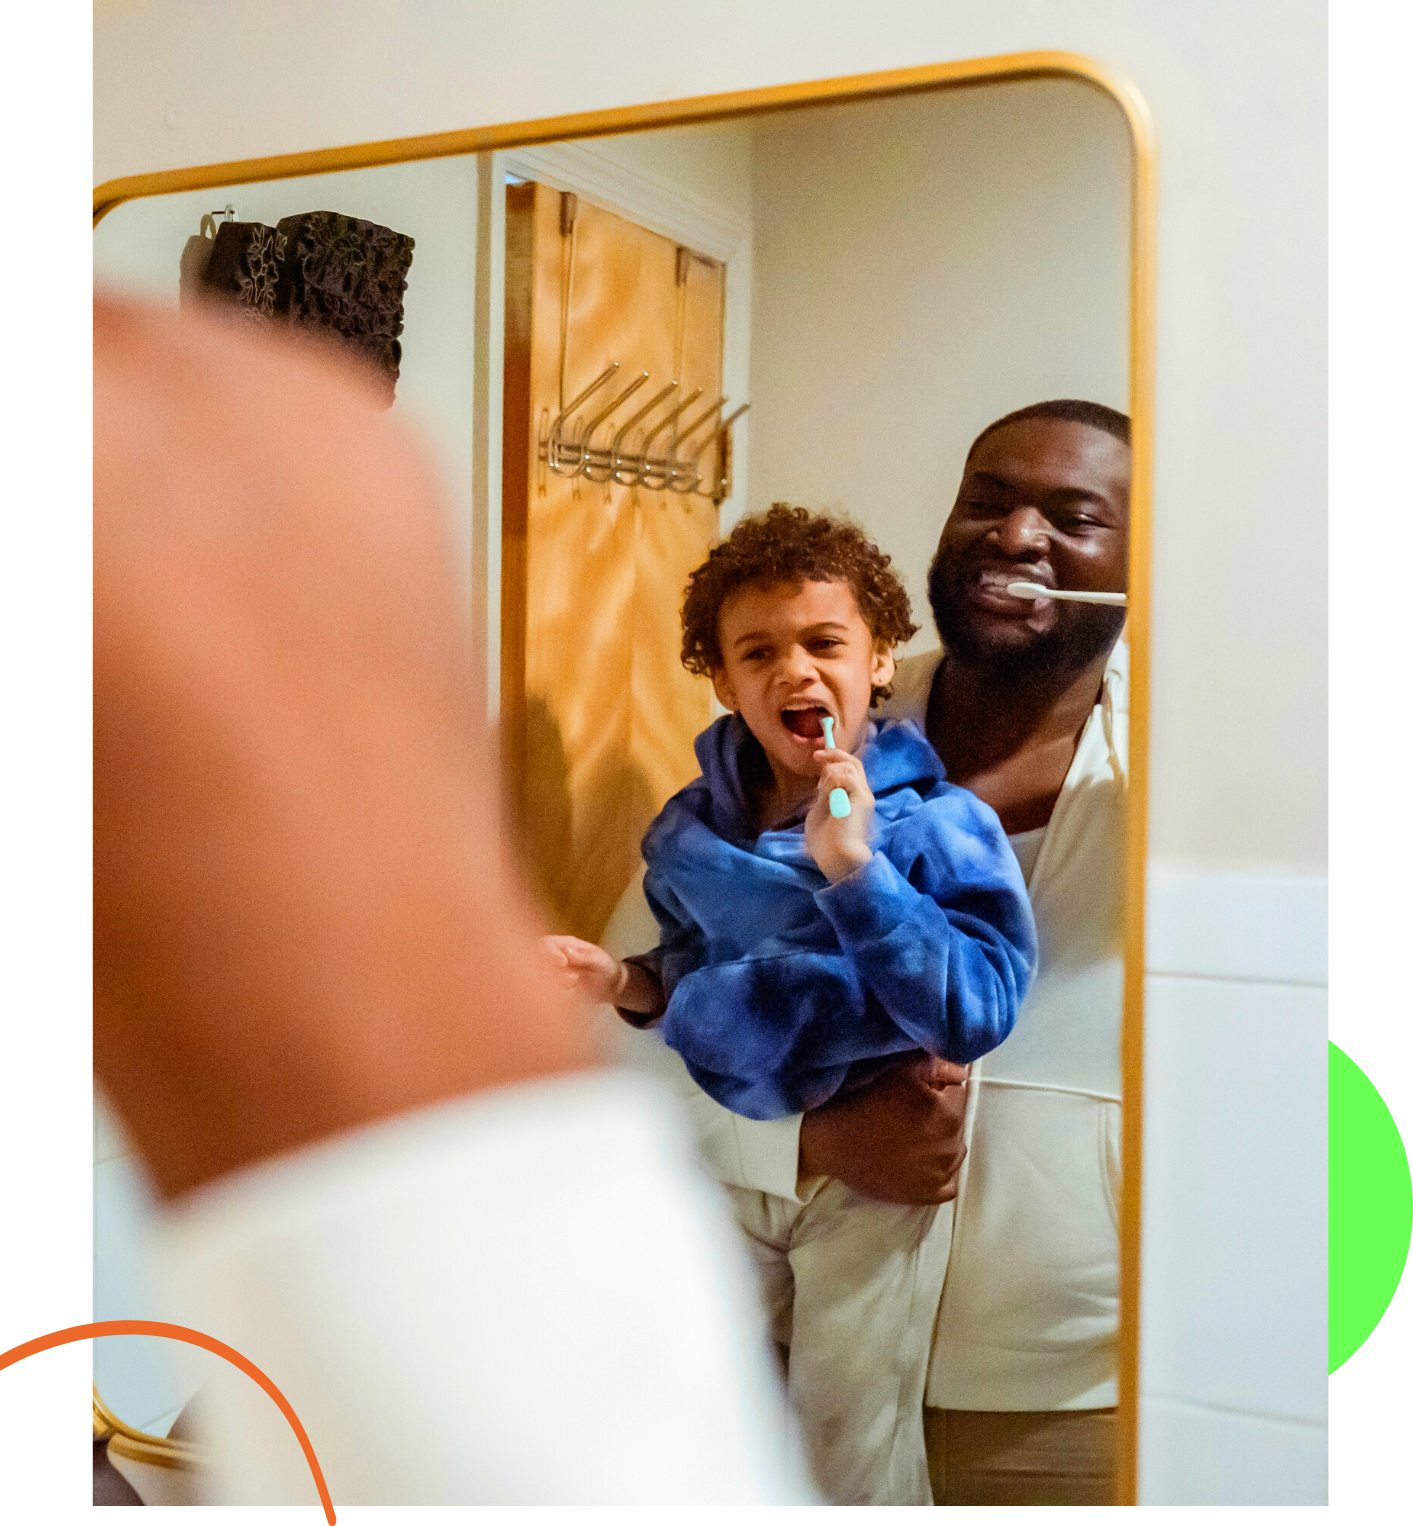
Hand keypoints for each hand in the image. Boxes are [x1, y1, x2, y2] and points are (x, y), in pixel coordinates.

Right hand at [542, 935, 625, 1004]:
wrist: (610, 987)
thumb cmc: (606, 967)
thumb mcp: (599, 960)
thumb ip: (584, 956)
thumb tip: (566, 950)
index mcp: (565, 945)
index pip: (546, 943)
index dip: (550, 953)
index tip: (563, 963)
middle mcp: (555, 958)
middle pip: (538, 962)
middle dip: (554, 972)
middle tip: (574, 978)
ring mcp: (553, 974)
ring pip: (541, 980)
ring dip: (558, 984)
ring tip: (576, 984)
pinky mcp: (555, 989)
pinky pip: (548, 993)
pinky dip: (560, 995)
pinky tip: (574, 993)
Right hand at [798, 1053, 968, 1203]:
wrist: (832, 1141)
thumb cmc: (864, 1101)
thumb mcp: (901, 1071)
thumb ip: (938, 1065)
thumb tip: (962, 1070)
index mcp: (947, 1113)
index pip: (958, 1093)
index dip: (939, 1088)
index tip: (918, 1091)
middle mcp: (950, 1145)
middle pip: (957, 1122)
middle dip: (941, 1114)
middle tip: (910, 1113)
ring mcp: (940, 1173)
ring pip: (955, 1151)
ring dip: (941, 1142)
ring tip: (911, 1136)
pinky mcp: (928, 1194)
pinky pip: (950, 1184)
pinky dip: (941, 1173)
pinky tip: (920, 1162)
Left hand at [804, 747, 874, 882]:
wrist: (836, 858)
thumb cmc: (825, 843)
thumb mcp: (819, 811)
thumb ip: (824, 794)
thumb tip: (825, 776)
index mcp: (852, 798)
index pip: (848, 770)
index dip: (834, 759)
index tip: (817, 756)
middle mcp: (862, 795)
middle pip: (853, 763)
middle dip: (834, 755)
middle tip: (817, 755)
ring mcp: (864, 796)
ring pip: (851, 766)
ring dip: (831, 771)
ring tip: (822, 790)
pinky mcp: (863, 798)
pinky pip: (849, 776)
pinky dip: (835, 778)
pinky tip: (828, 792)